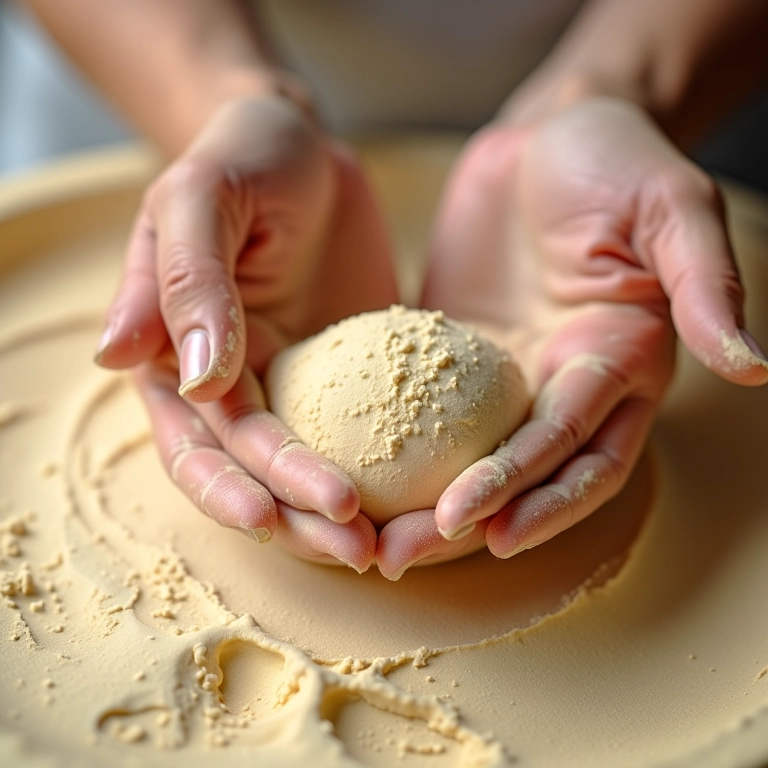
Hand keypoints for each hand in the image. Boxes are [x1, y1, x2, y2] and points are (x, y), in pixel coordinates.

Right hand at [96, 95, 398, 570]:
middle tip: (361, 548)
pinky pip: (369, 432)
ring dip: (344, 514)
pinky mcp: (351, 377)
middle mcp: (233, 387)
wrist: (303, 146)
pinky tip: (426, 493)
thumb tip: (176, 373)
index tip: (277, 514)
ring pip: (313, 469)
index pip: (200, 444)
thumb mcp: (200, 202)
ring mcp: (297, 387)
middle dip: (302, 518)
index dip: (233, 487)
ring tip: (394, 545)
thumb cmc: (238, 161)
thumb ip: (184, 284)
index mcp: (180, 360)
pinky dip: (391, 471)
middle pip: (260, 475)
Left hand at [377, 97, 767, 578]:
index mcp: (616, 363)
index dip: (531, 489)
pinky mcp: (454, 355)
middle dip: (467, 524)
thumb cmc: (618, 162)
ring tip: (371, 543)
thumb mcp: (674, 210)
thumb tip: (754, 366)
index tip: (480, 527)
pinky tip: (349, 470)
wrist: (550, 133)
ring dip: (423, 505)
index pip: (572, 445)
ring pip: (469, 459)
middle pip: (520, 477)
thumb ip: (706, 285)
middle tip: (401, 558)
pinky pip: (422, 410)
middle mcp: (562, 384)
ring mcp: (503, 376)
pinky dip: (397, 448)